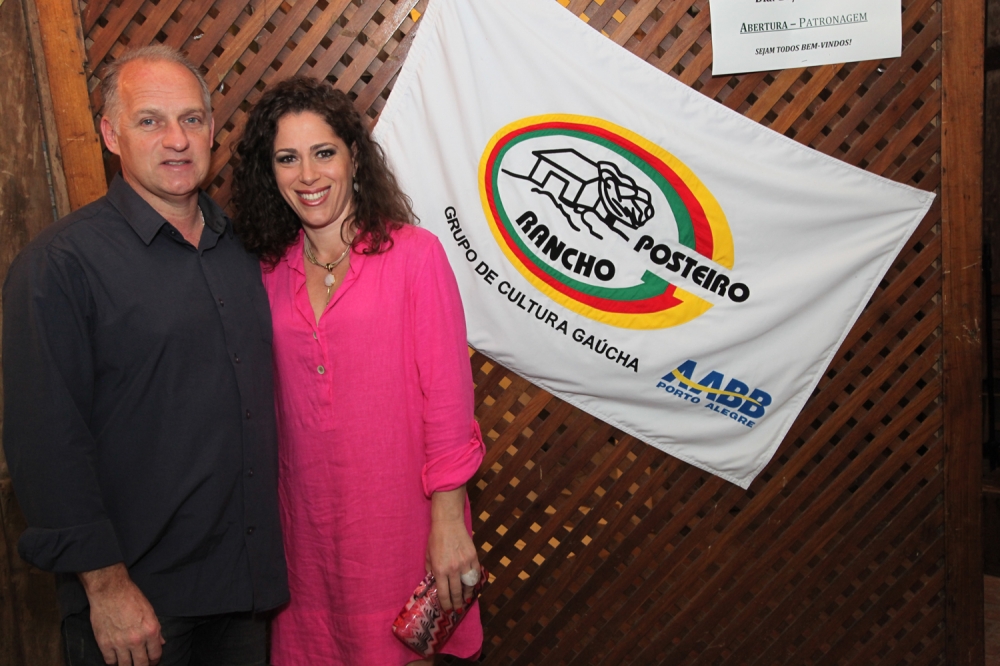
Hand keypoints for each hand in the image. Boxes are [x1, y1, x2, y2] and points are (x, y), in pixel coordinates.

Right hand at [79, 564, 164, 665]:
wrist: (110, 591)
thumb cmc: (131, 597)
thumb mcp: (150, 611)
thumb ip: (156, 630)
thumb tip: (161, 643)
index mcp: (151, 631)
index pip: (155, 654)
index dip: (155, 661)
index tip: (152, 662)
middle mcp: (136, 640)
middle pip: (141, 664)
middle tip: (141, 665)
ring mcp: (119, 643)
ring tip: (129, 663)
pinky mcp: (104, 644)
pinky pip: (110, 661)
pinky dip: (114, 662)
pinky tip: (116, 658)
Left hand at [427, 487, 478, 611]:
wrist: (448, 523)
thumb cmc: (436, 539)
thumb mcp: (428, 556)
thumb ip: (431, 571)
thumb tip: (434, 583)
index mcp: (440, 570)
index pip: (444, 593)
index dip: (445, 604)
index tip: (446, 610)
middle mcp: (453, 569)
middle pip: (457, 592)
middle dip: (456, 604)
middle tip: (456, 609)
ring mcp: (465, 564)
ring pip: (468, 585)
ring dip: (467, 595)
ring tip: (465, 600)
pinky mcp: (473, 557)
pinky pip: (475, 574)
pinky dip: (474, 582)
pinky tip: (472, 586)